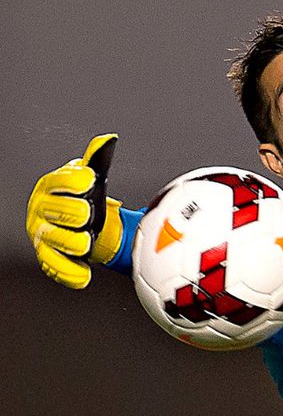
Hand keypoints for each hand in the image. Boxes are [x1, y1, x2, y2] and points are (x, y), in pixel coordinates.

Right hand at [26, 134, 121, 288]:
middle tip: (87, 214)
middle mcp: (42, 209)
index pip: (58, 181)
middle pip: (57, 210)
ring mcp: (43, 234)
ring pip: (55, 239)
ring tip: (85, 241)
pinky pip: (55, 267)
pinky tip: (84, 274)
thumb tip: (107, 140)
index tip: (89, 180)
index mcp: (51, 187)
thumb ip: (95, 160)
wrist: (76, 227)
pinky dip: (71, 272)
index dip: (74, 180)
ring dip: (72, 241)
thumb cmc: (79, 199)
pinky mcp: (48, 257)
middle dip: (73, 212)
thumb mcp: (87, 179)